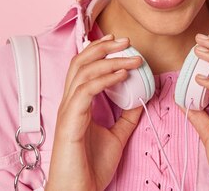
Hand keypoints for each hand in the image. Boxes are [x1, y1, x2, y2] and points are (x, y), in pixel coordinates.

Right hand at [46, 34, 142, 190]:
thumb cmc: (90, 168)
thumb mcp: (116, 137)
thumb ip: (125, 118)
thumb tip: (140, 100)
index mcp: (77, 104)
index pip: (83, 67)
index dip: (99, 51)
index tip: (120, 43)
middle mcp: (69, 103)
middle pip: (80, 62)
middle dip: (102, 47)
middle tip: (126, 40)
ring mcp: (68, 111)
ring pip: (83, 72)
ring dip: (109, 60)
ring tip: (131, 57)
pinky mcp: (70, 121)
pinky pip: (85, 91)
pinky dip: (104, 78)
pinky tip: (121, 75)